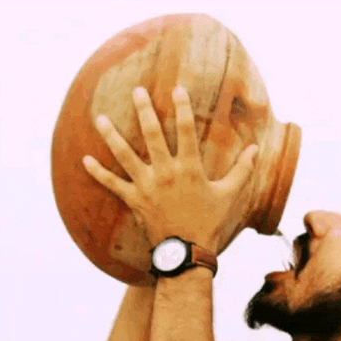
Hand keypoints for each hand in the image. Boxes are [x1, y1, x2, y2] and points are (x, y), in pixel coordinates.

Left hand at [82, 86, 258, 252]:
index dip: (182, 107)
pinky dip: (98, 172)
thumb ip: (242, 170)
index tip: (177, 88)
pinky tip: (85, 160)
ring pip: (125, 155)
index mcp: (190, 168)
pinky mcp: (135, 200)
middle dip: (143, 110)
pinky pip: (113, 184)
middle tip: (136, 91)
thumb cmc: (210, 222)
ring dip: (111, 135)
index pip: (186, 130)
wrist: (188, 251)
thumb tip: (256, 149)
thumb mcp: (229, 195)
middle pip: (151, 135)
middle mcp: (165, 172)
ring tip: (100, 118)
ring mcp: (147, 186)